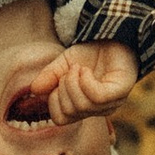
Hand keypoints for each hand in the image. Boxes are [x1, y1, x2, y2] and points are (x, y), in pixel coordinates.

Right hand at [14, 39, 136, 122]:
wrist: (112, 35)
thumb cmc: (90, 53)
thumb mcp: (63, 64)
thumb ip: (49, 77)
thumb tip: (34, 90)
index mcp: (83, 108)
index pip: (61, 119)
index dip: (53, 100)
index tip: (58, 79)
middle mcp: (97, 110)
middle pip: (70, 112)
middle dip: (63, 87)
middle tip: (71, 70)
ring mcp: (111, 103)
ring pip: (82, 105)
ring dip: (73, 81)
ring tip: (79, 67)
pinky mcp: (120, 92)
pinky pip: (97, 97)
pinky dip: (85, 81)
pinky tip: (86, 70)